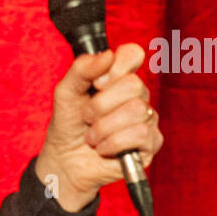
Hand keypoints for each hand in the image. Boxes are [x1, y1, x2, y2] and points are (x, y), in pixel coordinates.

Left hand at [35, 43, 163, 211]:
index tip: (97, 83)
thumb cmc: (69, 124)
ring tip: (93, 136)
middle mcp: (137, 95)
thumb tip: (107, 55)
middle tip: (87, 116)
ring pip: (136, 110)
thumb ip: (83, 69)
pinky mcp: (151, 143)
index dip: (117, 66)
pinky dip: (114, 143)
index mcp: (118, 77)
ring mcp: (146, 118)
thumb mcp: (66, 92)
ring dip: (104, 127)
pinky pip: (141, 134)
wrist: (65, 161)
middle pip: (133, 85)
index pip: (132, 54)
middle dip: (101, 104)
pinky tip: (104, 148)